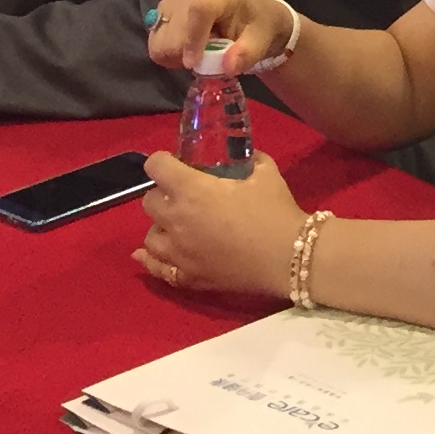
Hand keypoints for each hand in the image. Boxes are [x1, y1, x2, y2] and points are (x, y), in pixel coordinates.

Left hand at [135, 152, 305, 297]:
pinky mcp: (187, 276)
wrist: (287, 259)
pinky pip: (157, 268)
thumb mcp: (266, 172)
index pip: (156, 167)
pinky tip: (147, 254)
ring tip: (177, 225)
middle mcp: (177, 220)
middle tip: (183, 194)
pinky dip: (151, 259)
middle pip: (148, 201)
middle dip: (162, 193)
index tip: (173, 162)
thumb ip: (250, 160)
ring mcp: (179, 252)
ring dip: (161, 226)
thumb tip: (245, 156)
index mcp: (192, 190)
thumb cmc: (275, 211)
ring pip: (149, 236)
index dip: (161, 161)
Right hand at [146, 0, 301, 76]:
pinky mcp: (164, 7)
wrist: (251, 15)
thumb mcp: (261, 42)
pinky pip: (153, 34)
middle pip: (173, 27)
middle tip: (203, 61)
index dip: (193, 39)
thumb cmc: (257, 27)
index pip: (199, 9)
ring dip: (172, 53)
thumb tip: (228, 67)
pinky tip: (184, 48)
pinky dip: (165, 48)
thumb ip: (246, 54)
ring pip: (157, 34)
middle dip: (183, 53)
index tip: (193, 64)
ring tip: (194, 54)